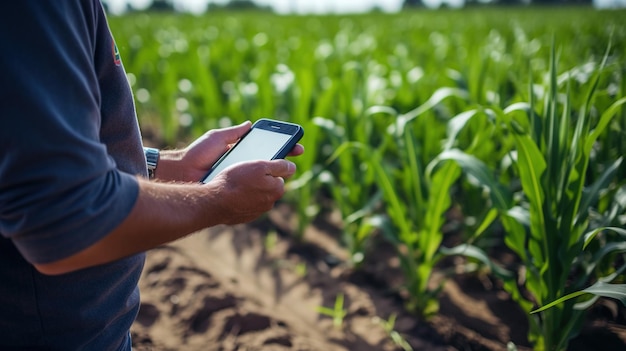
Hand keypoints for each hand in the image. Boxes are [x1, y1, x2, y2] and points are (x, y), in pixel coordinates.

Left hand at [156, 121, 303, 181]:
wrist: (181, 173)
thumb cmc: (197, 154)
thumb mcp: (217, 138)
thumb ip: (234, 132)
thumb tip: (250, 124)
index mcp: (240, 153)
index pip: (266, 150)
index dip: (282, 147)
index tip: (295, 144)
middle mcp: (243, 168)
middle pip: (269, 165)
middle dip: (285, 161)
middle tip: (295, 155)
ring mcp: (240, 181)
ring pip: (263, 181)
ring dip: (277, 176)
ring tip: (287, 169)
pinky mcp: (236, 193)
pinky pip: (253, 193)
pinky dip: (263, 191)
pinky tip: (272, 187)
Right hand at [208, 159, 295, 223]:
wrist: (214, 202)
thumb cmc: (236, 181)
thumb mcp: (259, 166)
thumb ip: (279, 165)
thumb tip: (292, 166)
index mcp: (277, 189)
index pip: (279, 175)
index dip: (267, 168)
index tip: (256, 165)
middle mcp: (270, 203)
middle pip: (268, 186)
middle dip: (259, 179)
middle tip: (244, 172)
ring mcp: (257, 211)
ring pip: (256, 195)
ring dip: (249, 189)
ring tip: (236, 183)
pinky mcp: (245, 216)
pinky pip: (246, 203)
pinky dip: (241, 198)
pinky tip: (231, 193)